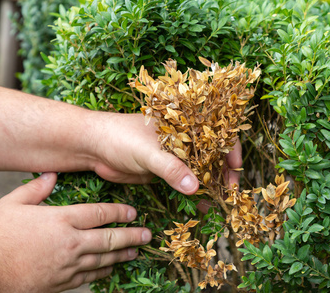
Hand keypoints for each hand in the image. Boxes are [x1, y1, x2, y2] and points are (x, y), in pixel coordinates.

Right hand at [0, 173, 150, 292]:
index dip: (119, 212)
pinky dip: (103, 272)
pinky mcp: (61, 283)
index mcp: (61, 220)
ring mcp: (68, 265)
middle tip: (147, 235)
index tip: (134, 212)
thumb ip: (37, 188)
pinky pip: (89, 277)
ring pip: (103, 259)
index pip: (99, 214)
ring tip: (136, 251)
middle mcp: (70, 242)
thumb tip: (53, 173)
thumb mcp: (13, 203)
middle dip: (131, 236)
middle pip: (109, 238)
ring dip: (122, 255)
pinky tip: (111, 268)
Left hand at [90, 113, 241, 194]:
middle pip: (211, 153)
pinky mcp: (164, 170)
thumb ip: (171, 168)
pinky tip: (201, 205)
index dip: (230, 148)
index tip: (236, 168)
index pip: (216, 132)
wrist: (93, 147)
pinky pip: (184, 181)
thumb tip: (195, 188)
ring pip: (199, 169)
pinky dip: (193, 193)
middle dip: (223, 172)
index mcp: (183, 123)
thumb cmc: (120, 137)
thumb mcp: (148, 151)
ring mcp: (174, 155)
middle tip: (230, 192)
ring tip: (220, 202)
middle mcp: (183, 138)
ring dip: (210, 185)